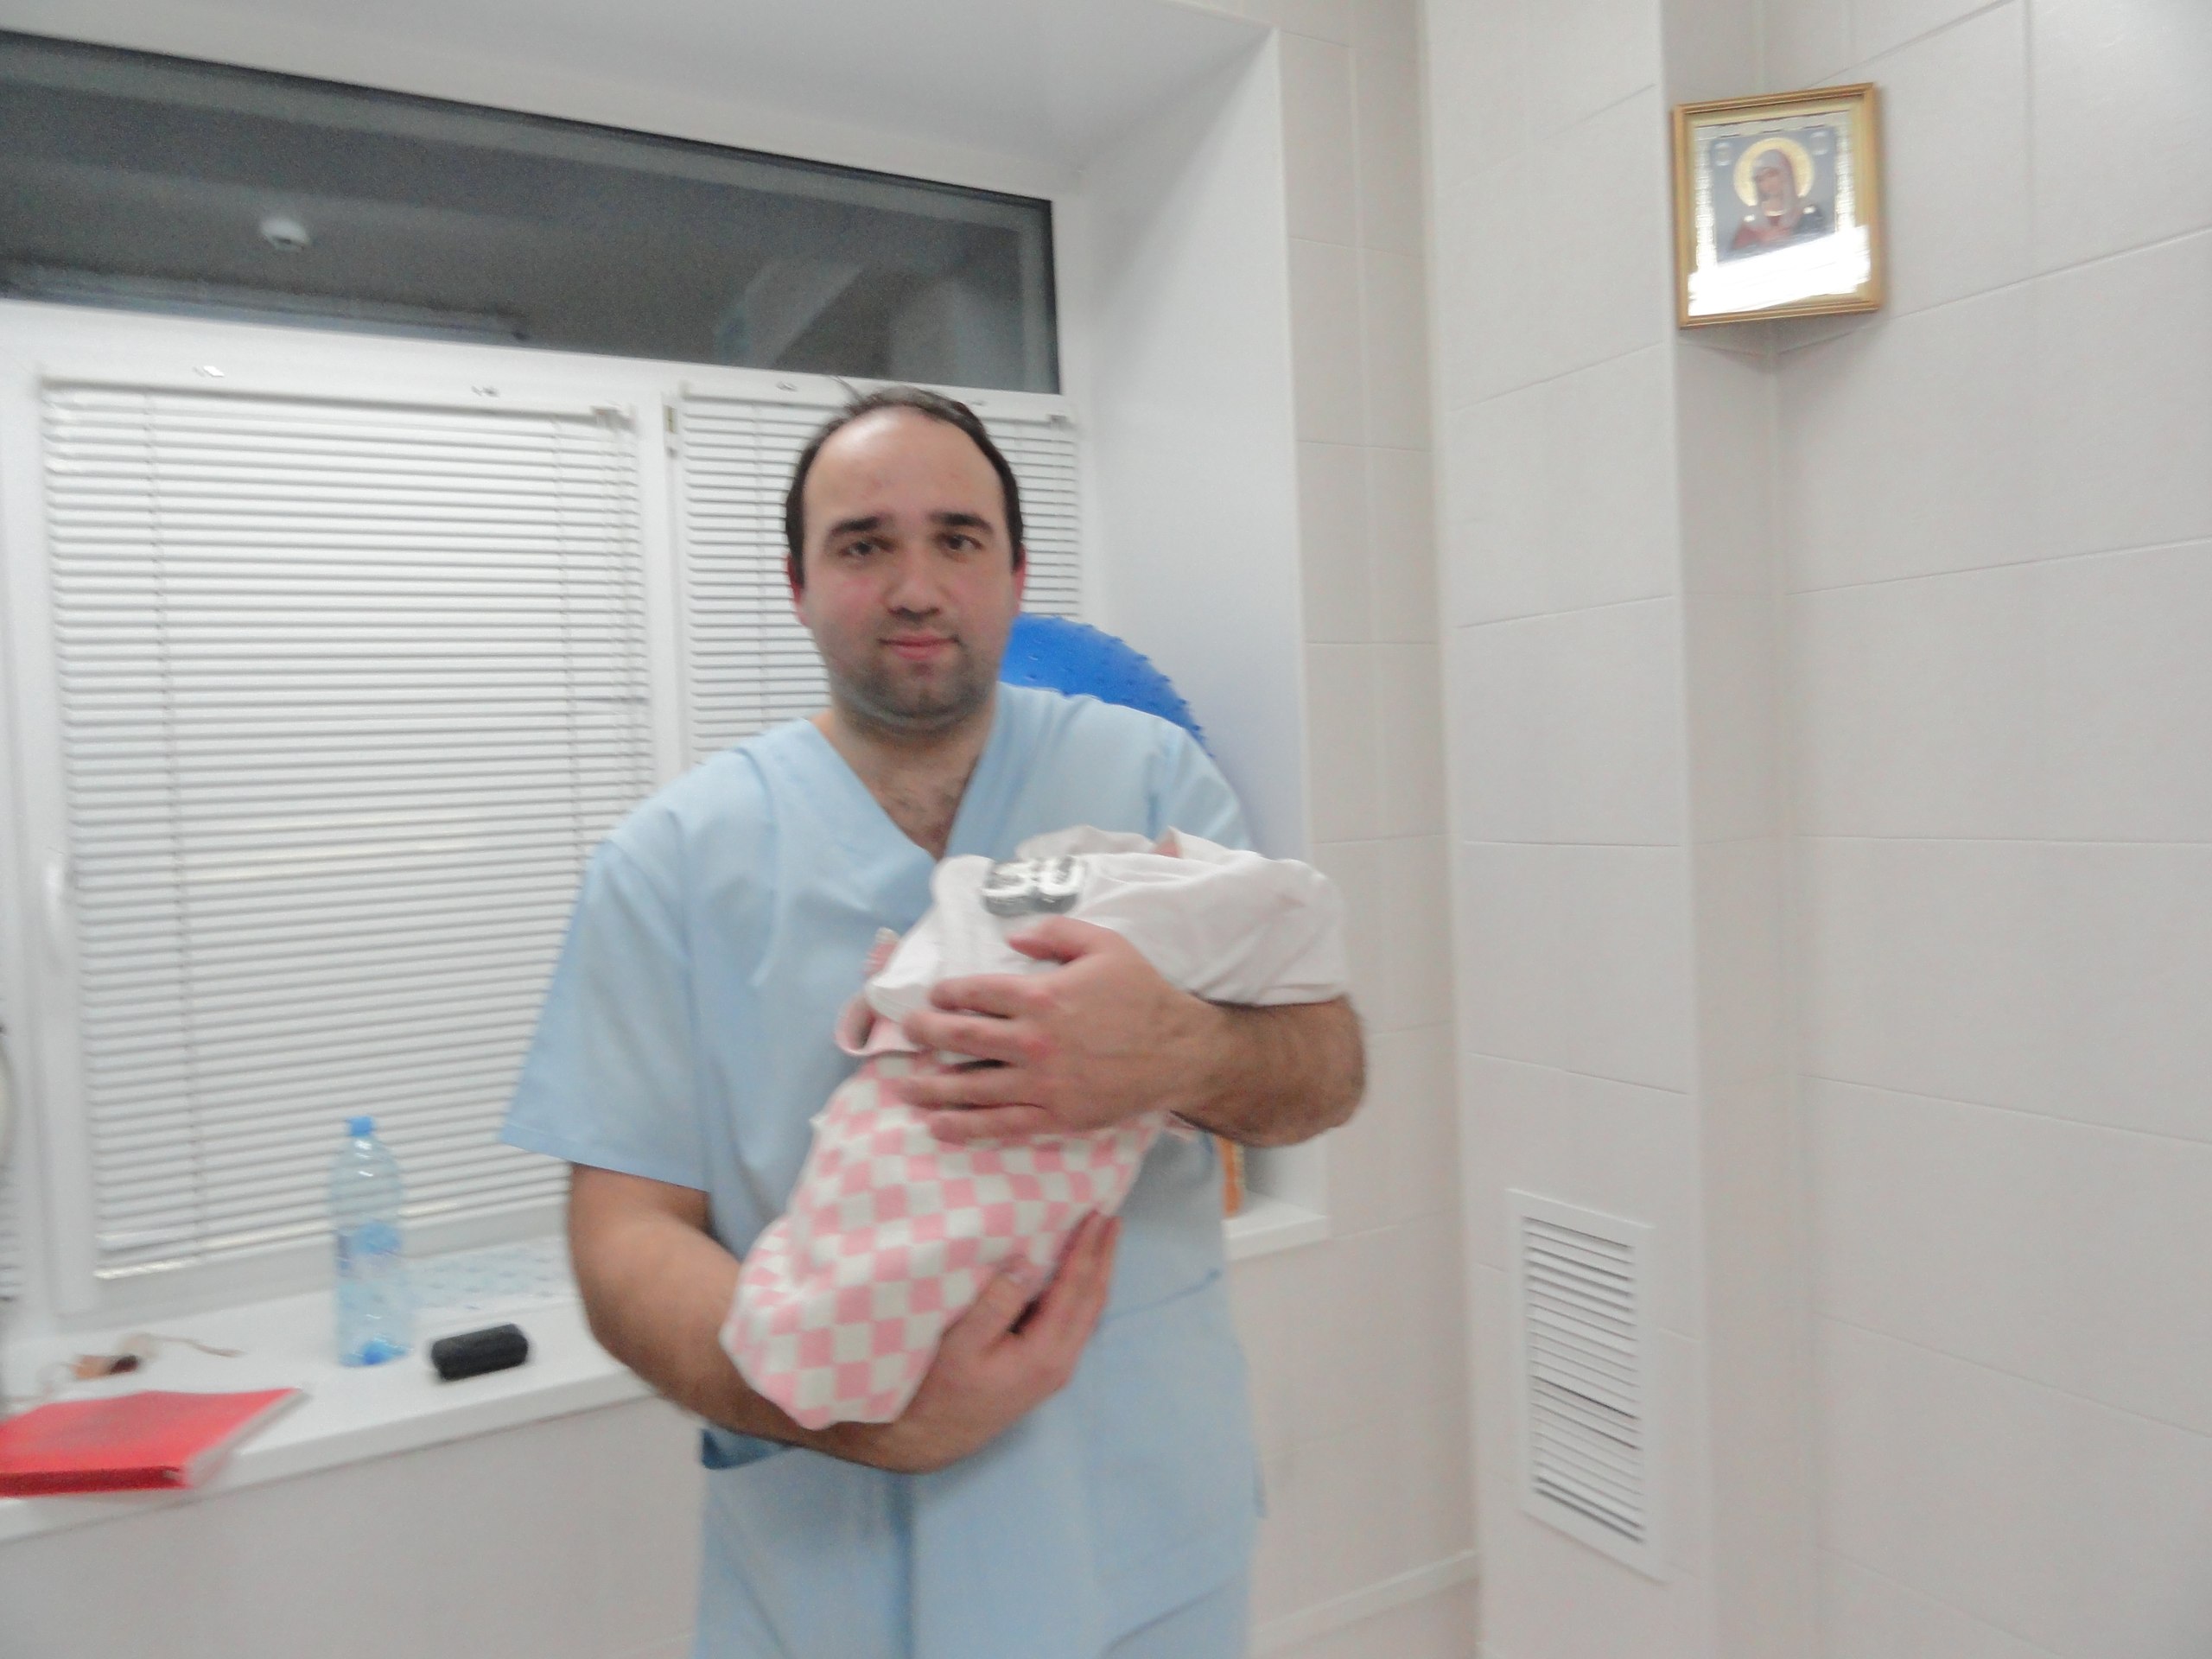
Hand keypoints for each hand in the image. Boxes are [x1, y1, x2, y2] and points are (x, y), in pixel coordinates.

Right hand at [822, 1212, 1119, 1473]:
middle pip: (1093, 1300)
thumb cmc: (937, 1390)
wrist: (927, 1439)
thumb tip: (1025, 1263)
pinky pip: (1075, 1323)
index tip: (1096, 1214)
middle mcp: (1060, 1364)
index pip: (1075, 1289)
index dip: (1087, 1249)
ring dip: (1096, 1273)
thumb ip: (994, 1304)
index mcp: (1044, 1354)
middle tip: (1112, 1217)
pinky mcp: (1044, 1371)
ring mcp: (1055, 1370)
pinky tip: (1076, 1276)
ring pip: (1088, 1313)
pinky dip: (1082, 1292)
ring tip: (1102, 1239)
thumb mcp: (959, 1344)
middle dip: (1103, 1257)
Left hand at [890, 917, 1225, 1142]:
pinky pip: (999, 1124)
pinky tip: (938, 1126)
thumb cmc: (1142, 994)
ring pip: (970, 1088)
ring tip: (904, 1087)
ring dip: (930, 1087)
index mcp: (1041, 995)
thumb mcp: (1105, 944)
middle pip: (959, 1038)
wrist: (1180, 1052)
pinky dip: (964, 1126)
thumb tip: (1011, 939)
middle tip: (908, 1034)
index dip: (946, 993)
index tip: (935, 997)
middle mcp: (1032, 1041)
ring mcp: (1041, 1083)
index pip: (974, 992)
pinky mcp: (1054, 1116)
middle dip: (924, 1034)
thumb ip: (1055, 932)